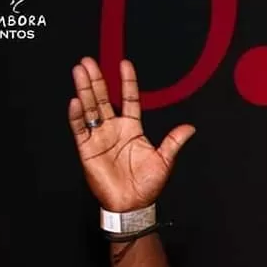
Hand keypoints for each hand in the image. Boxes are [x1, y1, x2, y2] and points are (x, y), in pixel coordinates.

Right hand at [67, 57, 194, 211]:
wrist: (132, 205)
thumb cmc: (147, 185)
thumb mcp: (164, 160)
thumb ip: (174, 141)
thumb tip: (190, 128)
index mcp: (132, 129)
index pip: (129, 99)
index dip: (127, 82)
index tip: (125, 64)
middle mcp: (114, 129)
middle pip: (103, 99)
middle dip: (97, 80)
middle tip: (89, 61)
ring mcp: (99, 137)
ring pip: (89, 109)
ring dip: (84, 90)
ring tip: (79, 71)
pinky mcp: (87, 149)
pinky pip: (80, 129)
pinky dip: (77, 116)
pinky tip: (76, 101)